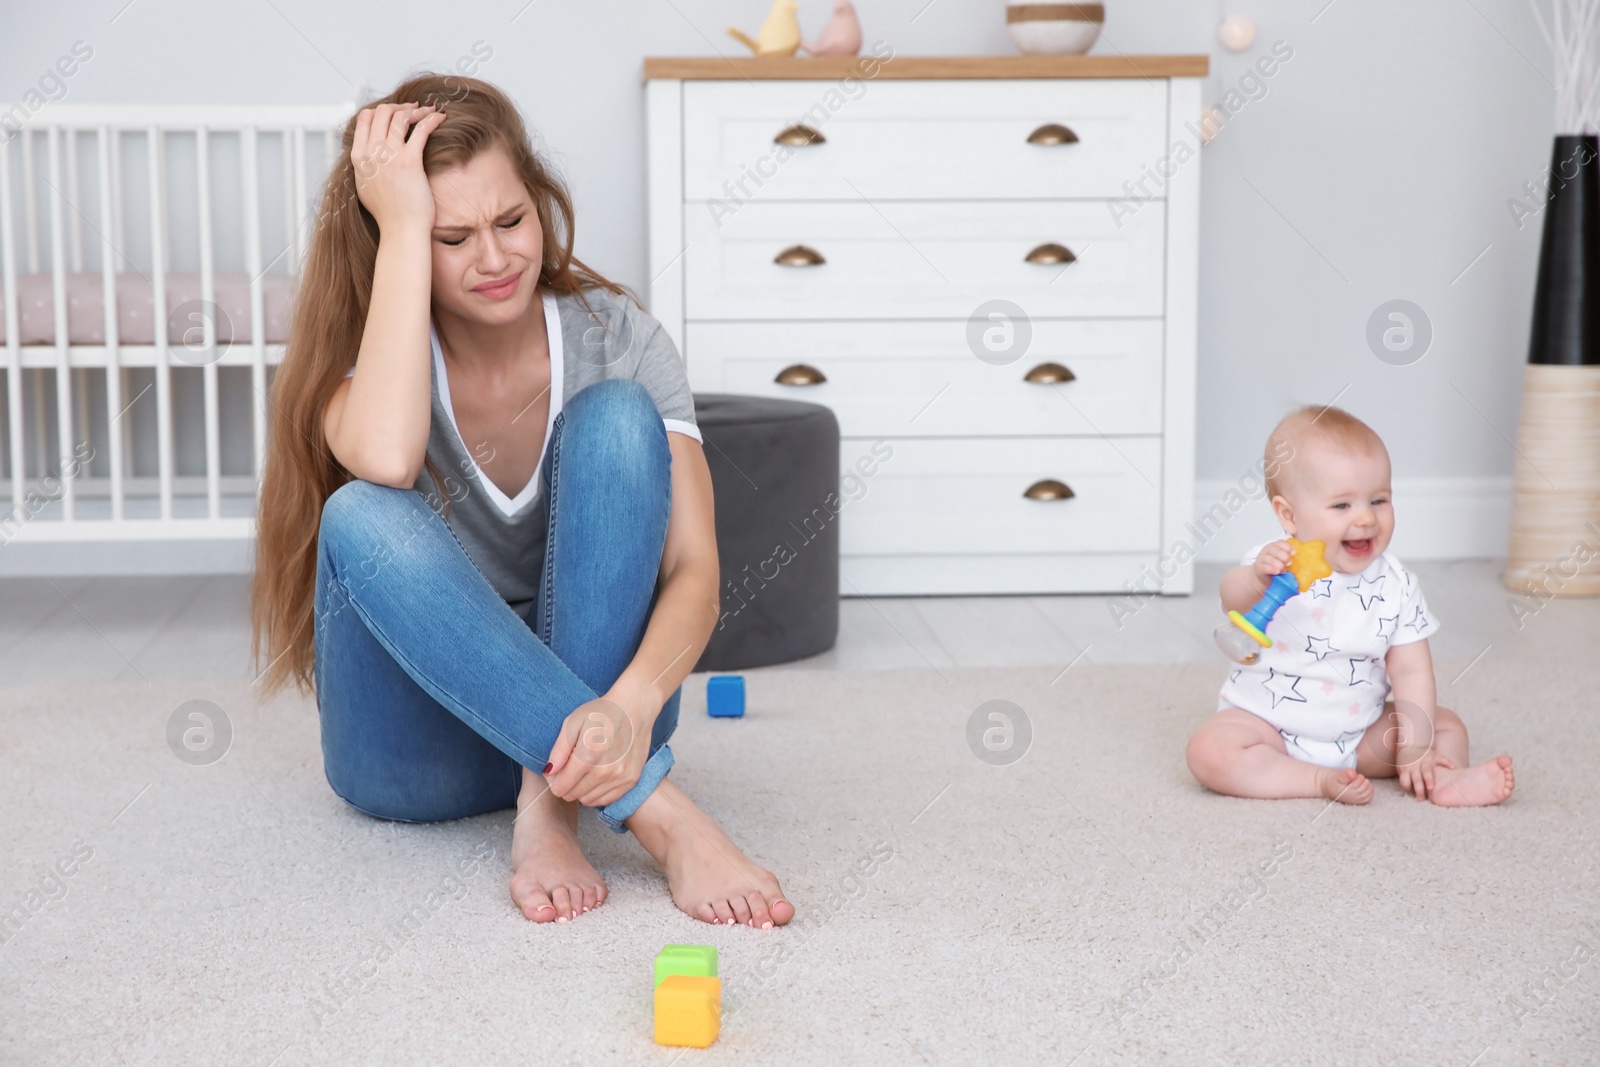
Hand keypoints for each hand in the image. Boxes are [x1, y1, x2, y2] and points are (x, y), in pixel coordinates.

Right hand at [350, 102, 446, 234]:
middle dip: (399, 106)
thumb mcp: (365, 186)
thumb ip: (365, 166)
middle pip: (382, 111)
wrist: (400, 230)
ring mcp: (389, 156)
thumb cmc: (388, 214)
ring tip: (430, 112)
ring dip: (417, 110)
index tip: (395, 113)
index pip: (364, 118)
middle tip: (414, 110)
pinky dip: (431, 119)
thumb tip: (367, 154)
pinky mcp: (409, 161)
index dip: (381, 110)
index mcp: (358, 157)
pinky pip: (420, 130)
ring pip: (400, 116)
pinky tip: (439, 118)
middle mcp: (371, 152)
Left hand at [544, 696, 655, 807]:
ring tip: (586, 770)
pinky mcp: (631, 780)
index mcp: (588, 756)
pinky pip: (605, 800)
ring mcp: (620, 777)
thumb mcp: (573, 722)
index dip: (554, 780)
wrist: (635, 707)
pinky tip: (598, 776)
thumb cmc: (602, 712)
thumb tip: (549, 772)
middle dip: (566, 784)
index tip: (558, 769)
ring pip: (588, 800)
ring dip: (582, 789)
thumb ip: (559, 749)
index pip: (560, 787)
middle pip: (572, 795)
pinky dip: (597, 792)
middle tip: (571, 767)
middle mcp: (605, 771)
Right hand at [1253, 540, 1293, 584]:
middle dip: (1283, 555)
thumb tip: (1305, 559)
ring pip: (1268, 558)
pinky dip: (1271, 569)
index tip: (1293, 553)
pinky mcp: (1259, 569)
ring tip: (1283, 569)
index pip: (1280, 543)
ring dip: (1277, 563)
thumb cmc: (1277, 568)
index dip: (1287, 547)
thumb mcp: (1284, 560)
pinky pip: (1264, 567)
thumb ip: (1290, 558)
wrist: (1265, 578)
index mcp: (1274, 547)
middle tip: (1289, 563)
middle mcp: (1267, 551)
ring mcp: (1262, 560)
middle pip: (1273, 549)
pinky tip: (1277, 571)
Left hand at [1397, 746, 1454, 799]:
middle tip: (1421, 798)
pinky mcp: (1433, 755)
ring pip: (1426, 770)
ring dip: (1428, 779)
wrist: (1410, 746)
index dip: (1408, 788)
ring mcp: (1424, 760)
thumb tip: (1416, 794)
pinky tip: (1453, 767)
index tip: (1414, 794)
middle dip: (1418, 788)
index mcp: (1406, 770)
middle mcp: (1414, 765)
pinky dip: (1447, 762)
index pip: (1404, 781)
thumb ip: (1409, 780)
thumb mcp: (1404, 771)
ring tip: (1431, 787)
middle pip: (1416, 778)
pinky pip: (1441, 758)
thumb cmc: (1409, 764)